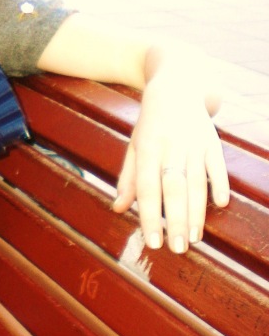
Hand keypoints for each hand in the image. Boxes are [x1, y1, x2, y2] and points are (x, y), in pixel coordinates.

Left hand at [112, 76, 229, 252]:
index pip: (147, 187)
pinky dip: (219, 183)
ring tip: (193, 238)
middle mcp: (170, 145)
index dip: (149, 215)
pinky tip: (219, 205)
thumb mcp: (135, 145)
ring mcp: (193, 142)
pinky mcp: (212, 140)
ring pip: (196, 181)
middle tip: (176, 249)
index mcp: (147, 146)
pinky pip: (217, 165)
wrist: (177, 86)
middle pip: (173, 187)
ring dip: (196, 212)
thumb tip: (117, 208)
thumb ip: (128, 178)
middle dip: (175, 220)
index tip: (152, 242)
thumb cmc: (151, 123)